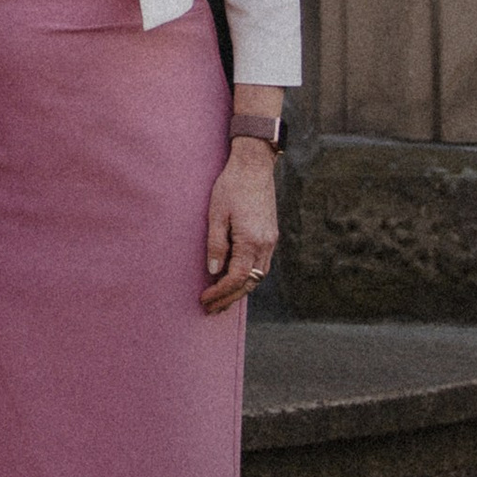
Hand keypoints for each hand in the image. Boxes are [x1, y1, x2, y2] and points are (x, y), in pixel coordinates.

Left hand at [201, 134, 278, 312]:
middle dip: (229, 299)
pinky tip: (236, 279)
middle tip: (211, 309)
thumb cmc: (231, 187)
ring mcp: (271, 241)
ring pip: (258, 277)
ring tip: (221, 300)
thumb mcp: (216, 214)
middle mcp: (265, 245)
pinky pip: (261, 265)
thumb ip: (216, 244)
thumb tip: (214, 272)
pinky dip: (248, 277)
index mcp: (251, 241)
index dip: (220, 293)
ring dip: (240, 290)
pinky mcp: (271, 236)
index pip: (236, 279)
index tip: (205, 300)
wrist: (254, 167)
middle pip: (249, 283)